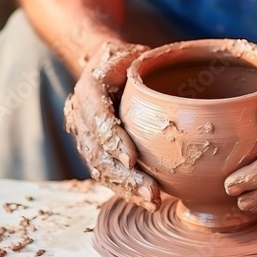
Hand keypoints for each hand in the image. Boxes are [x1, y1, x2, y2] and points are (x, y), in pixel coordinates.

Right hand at [64, 42, 161, 211]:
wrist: (104, 68)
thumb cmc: (126, 61)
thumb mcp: (134, 55)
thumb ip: (146, 68)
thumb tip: (176, 91)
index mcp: (89, 88)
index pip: (97, 116)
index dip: (112, 139)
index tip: (131, 159)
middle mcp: (80, 114)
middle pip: (97, 150)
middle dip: (123, 175)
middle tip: (150, 190)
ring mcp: (84, 135)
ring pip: (99, 167)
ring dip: (124, 187)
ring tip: (151, 200)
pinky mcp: (93, 150)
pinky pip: (104, 173)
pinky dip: (124, 189)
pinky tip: (145, 200)